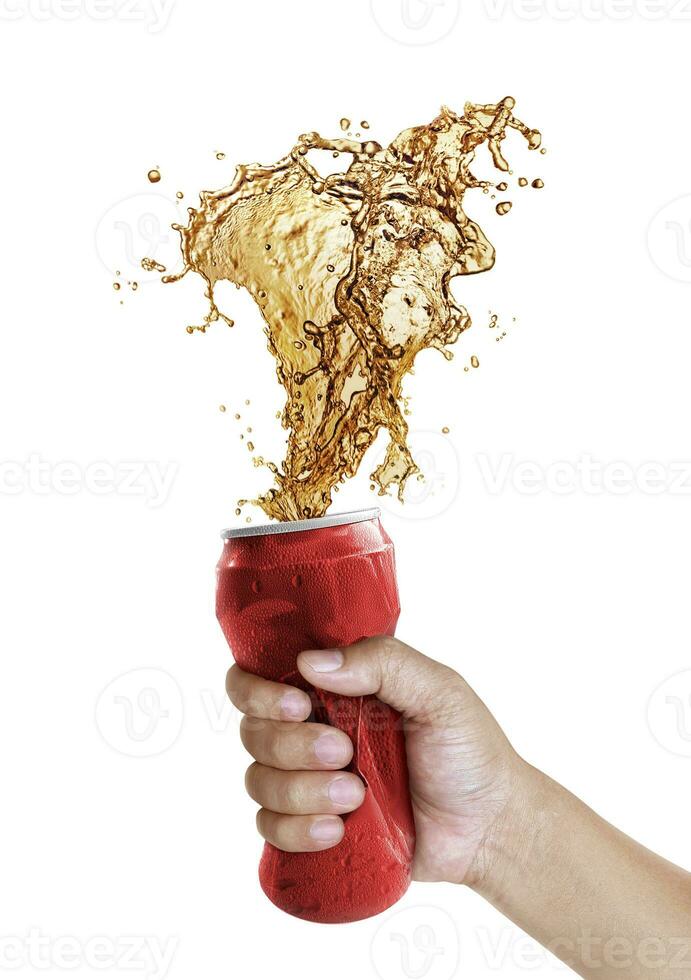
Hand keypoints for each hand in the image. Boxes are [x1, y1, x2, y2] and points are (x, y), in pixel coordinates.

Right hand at [226, 635, 523, 884]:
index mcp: (333, 690)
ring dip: (301, 791)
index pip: (258, 678)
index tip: (296, 705)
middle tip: (344, 753)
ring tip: (355, 797)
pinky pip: (270, 830)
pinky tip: (336, 830)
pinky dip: (296, 830)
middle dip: (291, 746)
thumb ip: (383, 662)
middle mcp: (311, 730)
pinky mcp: (314, 829)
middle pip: (253, 732)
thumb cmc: (469, 751)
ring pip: (258, 782)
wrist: (490, 827)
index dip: (257, 691)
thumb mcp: (439, 691)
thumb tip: (310, 662)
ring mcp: (310, 782)